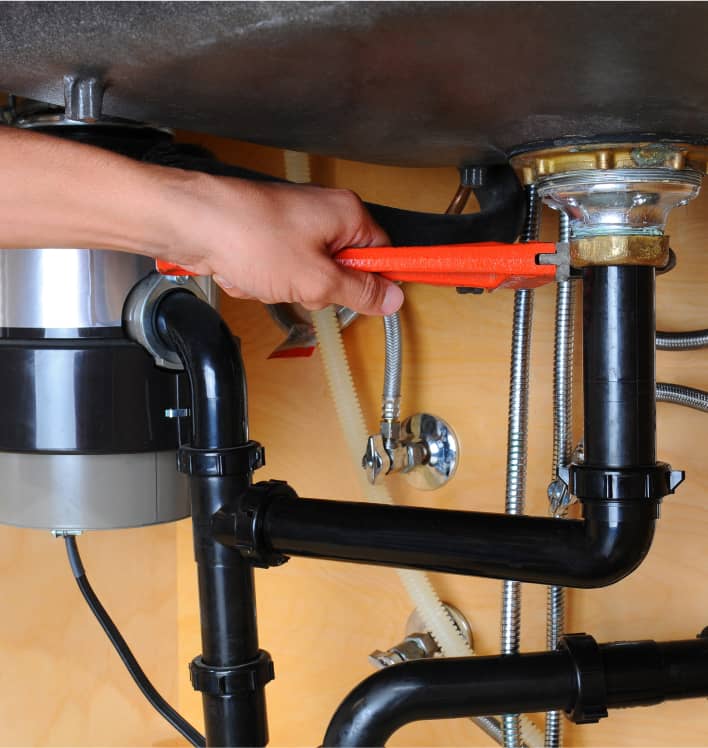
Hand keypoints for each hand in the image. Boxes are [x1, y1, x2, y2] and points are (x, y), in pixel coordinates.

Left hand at [163, 174, 403, 315]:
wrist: (194, 224)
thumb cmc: (250, 237)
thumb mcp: (317, 279)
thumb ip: (360, 292)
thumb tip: (392, 299)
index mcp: (347, 214)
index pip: (382, 253)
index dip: (374, 282)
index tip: (370, 302)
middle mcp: (325, 214)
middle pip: (344, 270)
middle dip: (319, 288)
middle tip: (302, 284)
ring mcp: (295, 226)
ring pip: (310, 277)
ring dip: (288, 288)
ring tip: (269, 276)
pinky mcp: (270, 238)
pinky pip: (283, 273)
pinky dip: (266, 281)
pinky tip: (251, 274)